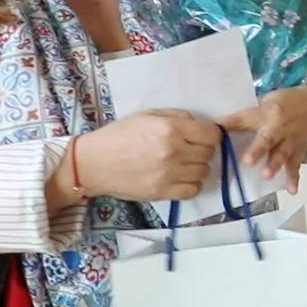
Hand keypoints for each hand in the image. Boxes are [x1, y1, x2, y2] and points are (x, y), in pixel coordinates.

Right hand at [49, 109, 221, 210]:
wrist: (94, 163)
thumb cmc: (119, 135)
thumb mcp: (148, 115)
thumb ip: (177, 117)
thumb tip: (200, 125)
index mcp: (171, 128)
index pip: (212, 134)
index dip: (210, 134)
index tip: (202, 136)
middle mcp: (174, 151)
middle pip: (209, 153)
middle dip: (202, 149)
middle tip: (189, 149)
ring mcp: (169, 174)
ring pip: (204, 172)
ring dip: (197, 167)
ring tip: (182, 164)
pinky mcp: (163, 192)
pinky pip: (193, 190)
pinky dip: (191, 185)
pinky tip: (180, 178)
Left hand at [217, 86, 306, 191]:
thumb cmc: (289, 100)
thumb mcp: (270, 99)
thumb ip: (253, 113)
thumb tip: (229, 126)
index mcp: (267, 112)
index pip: (244, 118)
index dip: (228, 124)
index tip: (213, 131)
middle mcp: (278, 127)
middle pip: (266, 139)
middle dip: (257, 150)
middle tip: (247, 161)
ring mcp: (289, 141)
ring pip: (281, 154)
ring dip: (274, 165)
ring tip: (266, 176)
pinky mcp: (299, 151)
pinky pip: (295, 165)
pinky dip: (294, 178)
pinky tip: (291, 190)